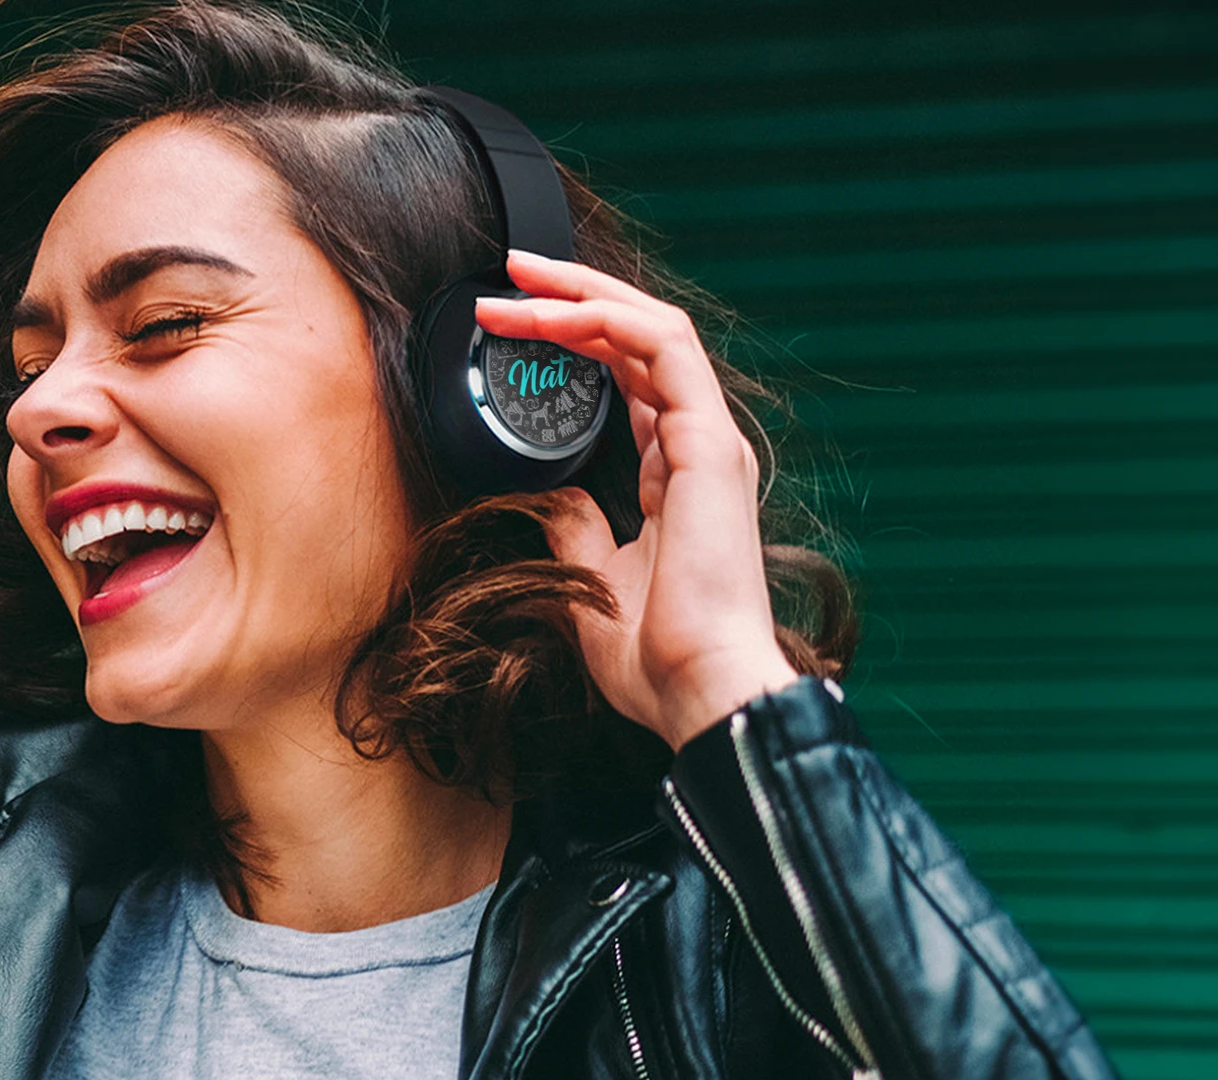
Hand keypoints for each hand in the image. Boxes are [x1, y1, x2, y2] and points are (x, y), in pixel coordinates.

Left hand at [474, 249, 799, 749]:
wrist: (700, 690)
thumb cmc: (658, 658)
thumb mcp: (595, 578)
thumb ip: (579, 527)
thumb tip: (555, 495)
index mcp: (677, 476)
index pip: (631, 381)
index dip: (577, 342)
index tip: (514, 324)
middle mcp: (698, 447)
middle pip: (638, 342)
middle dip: (573, 299)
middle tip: (509, 274)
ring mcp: (708, 440)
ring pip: (651, 329)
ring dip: (581, 296)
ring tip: (518, 280)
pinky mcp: (708, 442)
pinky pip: (663, 348)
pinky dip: (608, 319)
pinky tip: (555, 313)